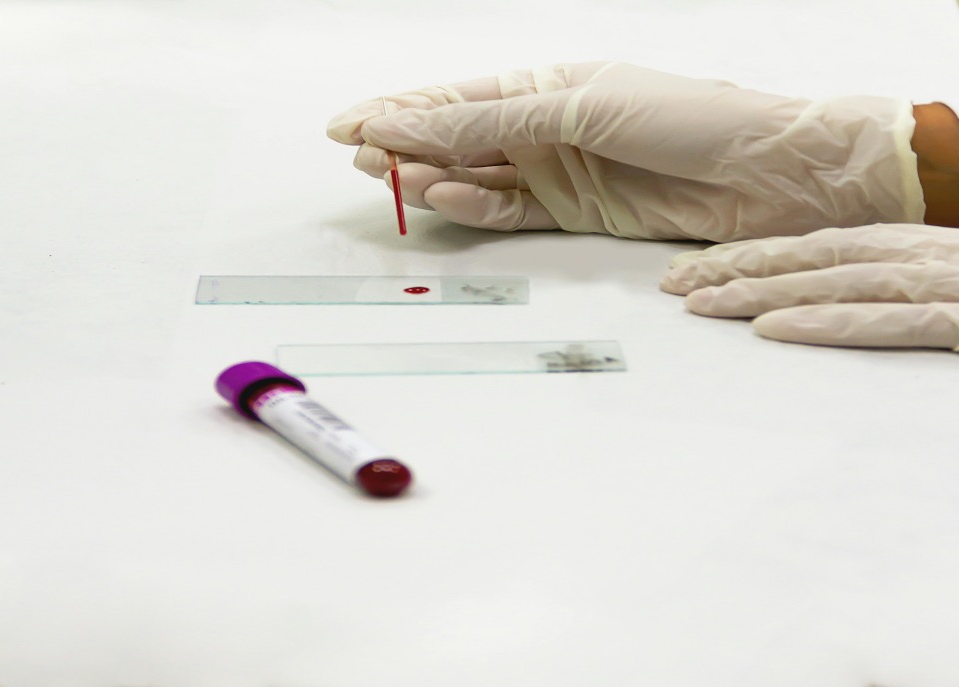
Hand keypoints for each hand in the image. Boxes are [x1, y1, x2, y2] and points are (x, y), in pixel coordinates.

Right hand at [327, 62, 924, 241]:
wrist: (764, 174)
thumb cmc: (685, 118)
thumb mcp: (579, 107)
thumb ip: (492, 123)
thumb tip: (409, 124)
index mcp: (546, 85)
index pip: (454, 98)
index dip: (397, 109)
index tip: (346, 123)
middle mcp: (545, 128)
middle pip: (455, 139)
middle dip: (404, 147)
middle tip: (359, 159)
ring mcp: (557, 172)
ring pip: (475, 178)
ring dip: (433, 180)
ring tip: (394, 181)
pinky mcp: (574, 214)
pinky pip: (509, 212)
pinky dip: (476, 208)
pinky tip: (450, 198)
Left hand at [659, 223, 958, 350]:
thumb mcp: (950, 281)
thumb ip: (897, 285)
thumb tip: (842, 292)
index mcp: (913, 247)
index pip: (818, 247)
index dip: (753, 254)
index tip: (699, 266)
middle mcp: (918, 257)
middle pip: (812, 258)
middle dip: (737, 268)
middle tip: (676, 283)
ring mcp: (940, 286)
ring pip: (834, 283)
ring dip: (762, 291)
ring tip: (702, 304)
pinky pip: (888, 322)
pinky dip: (827, 323)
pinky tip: (773, 329)